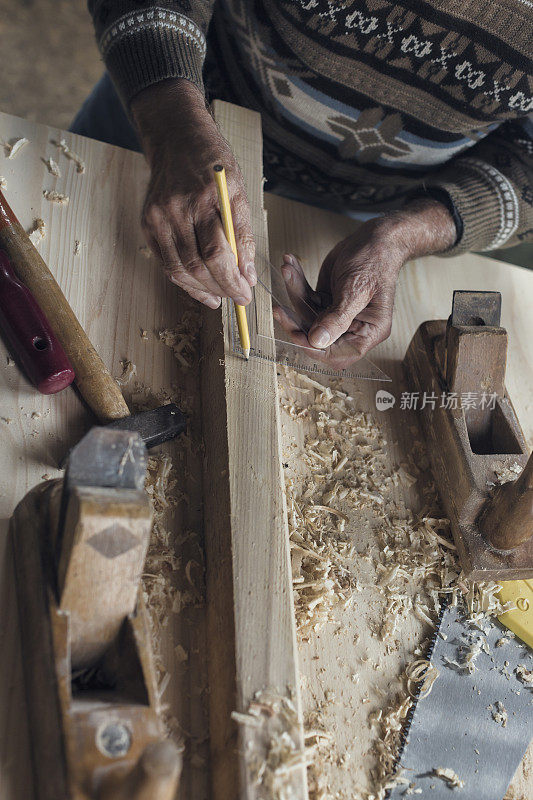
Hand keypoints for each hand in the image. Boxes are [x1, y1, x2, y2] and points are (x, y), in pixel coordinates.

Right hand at [131, 79, 255, 308]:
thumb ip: (243, 235)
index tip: (245, 295)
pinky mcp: (147, 223)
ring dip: (202, 290)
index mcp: (204, 198)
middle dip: (220, 289)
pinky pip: (166, 263)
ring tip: (221, 297)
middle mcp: (175, 208)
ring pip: (178, 270)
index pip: (216, 253)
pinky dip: (185, 281)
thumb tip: (247, 276)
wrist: (176, 139)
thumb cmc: (212, 165)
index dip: (231, 281)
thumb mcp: (237, 191)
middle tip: (238, 298)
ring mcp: (157, 217)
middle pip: (196, 266)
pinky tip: (202, 289)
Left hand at [273, 198, 456, 366]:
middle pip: (316, 337)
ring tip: (288, 269)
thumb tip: (317, 342)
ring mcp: (337, 315)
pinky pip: (306, 298)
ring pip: (306, 315)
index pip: (338, 354)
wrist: (375, 237)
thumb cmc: (375, 261)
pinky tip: (291, 266)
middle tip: (280, 309)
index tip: (296, 334)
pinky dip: (296, 283)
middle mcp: (352, 327)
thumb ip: (337, 318)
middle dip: (295, 320)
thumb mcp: (356, 290)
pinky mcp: (326, 300)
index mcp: (368, 332)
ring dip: (294, 293)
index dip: (314, 348)